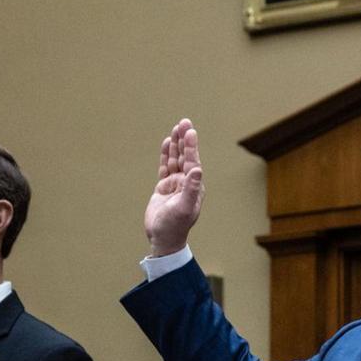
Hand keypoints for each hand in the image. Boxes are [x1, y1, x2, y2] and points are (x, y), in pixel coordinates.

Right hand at [145, 120, 204, 256]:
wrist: (163, 239)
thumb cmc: (175, 226)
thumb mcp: (184, 208)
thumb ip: (192, 189)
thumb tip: (198, 170)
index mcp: (194, 186)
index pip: (192, 161)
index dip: (191, 146)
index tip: (190, 131)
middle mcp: (186, 183)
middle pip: (185, 156)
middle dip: (184, 139)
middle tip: (184, 121)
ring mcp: (175, 184)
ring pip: (175, 159)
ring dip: (176, 144)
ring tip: (176, 127)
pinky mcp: (164, 188)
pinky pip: (165, 167)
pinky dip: (166, 155)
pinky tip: (167, 143)